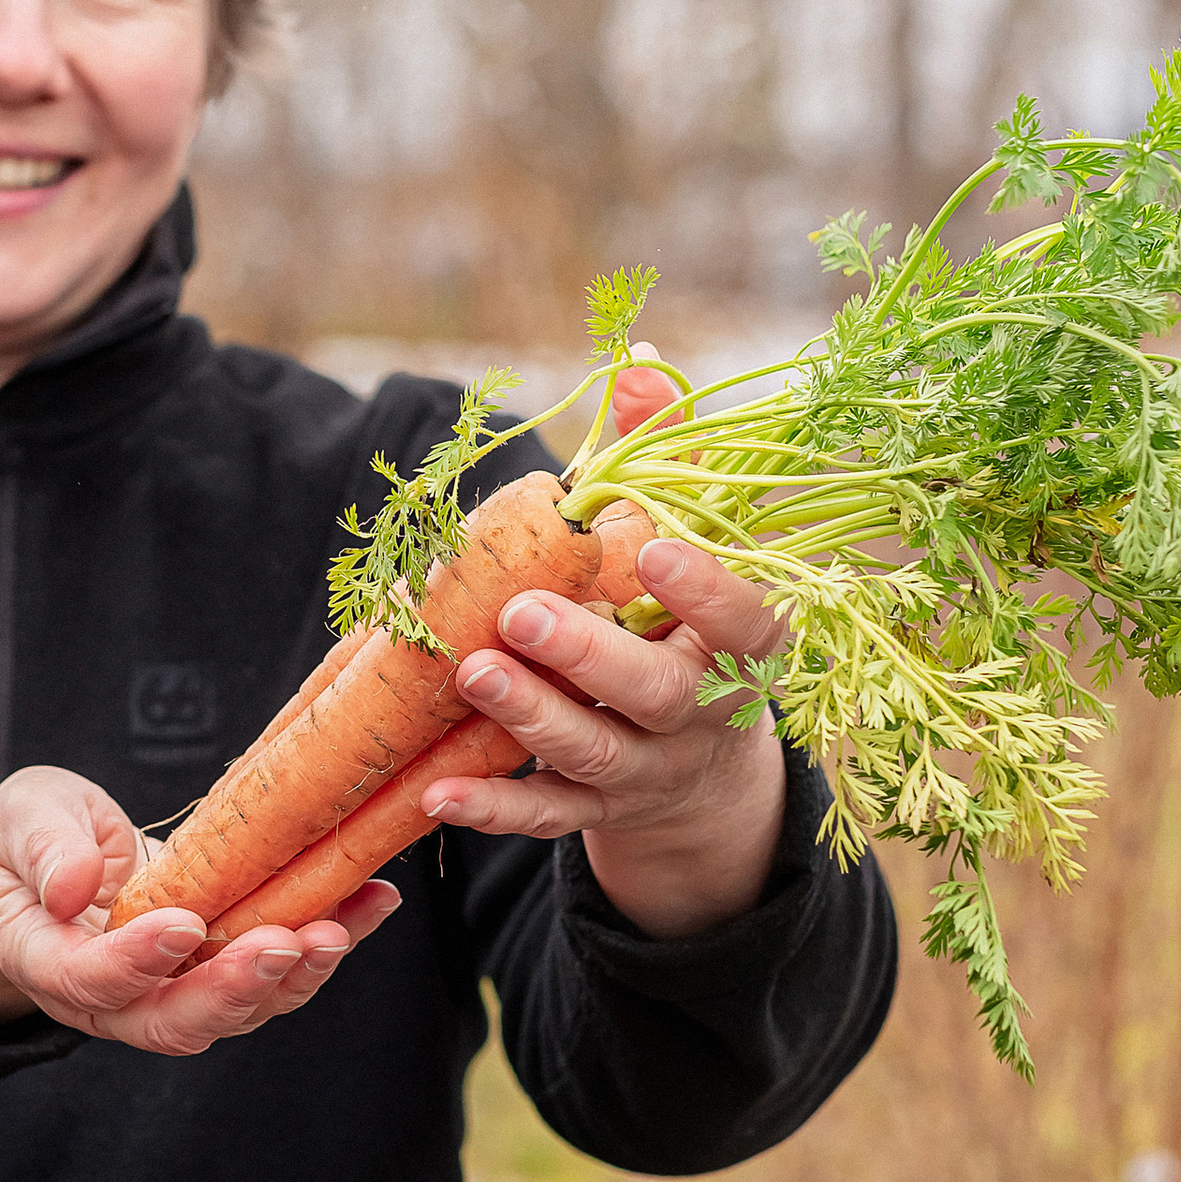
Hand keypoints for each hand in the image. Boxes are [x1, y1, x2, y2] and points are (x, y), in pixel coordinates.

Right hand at [0, 767, 399, 1052]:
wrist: (53, 863)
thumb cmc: (27, 838)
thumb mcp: (21, 818)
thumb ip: (43, 849)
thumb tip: (71, 888)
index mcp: (48, 962)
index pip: (88, 981)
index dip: (135, 962)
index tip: (183, 923)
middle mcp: (113, 999)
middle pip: (172, 1022)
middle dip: (234, 989)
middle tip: (283, 945)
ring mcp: (172, 992)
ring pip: (237, 1011)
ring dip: (293, 977)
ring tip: (338, 929)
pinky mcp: (221, 972)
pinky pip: (276, 974)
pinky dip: (328, 940)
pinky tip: (373, 900)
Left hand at [421, 370, 789, 938]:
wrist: (699, 768)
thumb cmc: (684, 624)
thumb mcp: (693, 549)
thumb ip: (668, 461)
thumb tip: (642, 365)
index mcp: (741, 646)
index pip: (743, 622)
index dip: (705, 589)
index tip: (651, 546)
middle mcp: (700, 717)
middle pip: (655, 695)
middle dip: (589, 656)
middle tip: (521, 614)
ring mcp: (646, 772)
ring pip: (594, 754)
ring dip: (531, 718)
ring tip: (472, 671)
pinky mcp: (593, 811)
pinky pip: (545, 816)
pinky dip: (493, 810)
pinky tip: (436, 790)